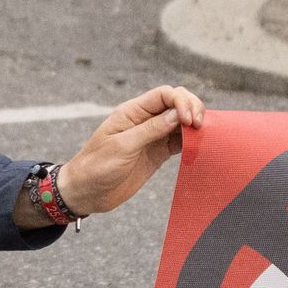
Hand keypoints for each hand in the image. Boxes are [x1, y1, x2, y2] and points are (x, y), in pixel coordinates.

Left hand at [38, 83, 208, 221]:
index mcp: (132, 111)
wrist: (86, 192)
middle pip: (176, 103)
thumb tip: (177, 115)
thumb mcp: (122, 147)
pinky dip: (191, 141)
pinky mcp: (158, 153)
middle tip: (199, 126)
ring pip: (181, 121)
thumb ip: (150, 130)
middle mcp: (144, 120)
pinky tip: (197, 146)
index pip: (164, 94)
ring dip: (194, 125)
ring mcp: (153, 136)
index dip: (181, 101)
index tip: (188, 119)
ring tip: (202, 135)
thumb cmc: (96, 167)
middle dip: (192, 108)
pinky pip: (179, 141)